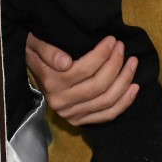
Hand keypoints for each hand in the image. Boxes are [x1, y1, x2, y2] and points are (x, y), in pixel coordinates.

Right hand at [24, 33, 138, 124]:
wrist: (27, 69)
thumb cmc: (36, 51)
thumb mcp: (35, 44)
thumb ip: (48, 51)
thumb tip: (65, 62)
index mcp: (51, 82)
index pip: (84, 70)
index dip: (102, 54)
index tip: (112, 40)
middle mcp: (61, 101)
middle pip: (98, 85)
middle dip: (115, 64)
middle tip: (122, 47)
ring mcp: (71, 114)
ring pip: (106, 100)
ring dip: (124, 81)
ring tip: (132, 62)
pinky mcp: (79, 121)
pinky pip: (107, 115)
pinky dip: (124, 102)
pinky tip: (134, 87)